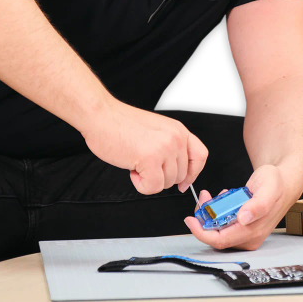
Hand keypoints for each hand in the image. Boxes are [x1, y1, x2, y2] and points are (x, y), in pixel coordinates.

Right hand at [80, 98, 208, 194]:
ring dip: (149, 180)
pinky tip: (131, 170)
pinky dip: (141, 185)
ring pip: (167, 183)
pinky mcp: (151, 159)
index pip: (200, 156)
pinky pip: (153, 187)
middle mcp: (176, 138)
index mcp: (179, 130)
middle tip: (143, 164)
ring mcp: (165, 148)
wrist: (101, 116)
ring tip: (135, 163)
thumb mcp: (156, 130)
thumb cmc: (121, 124)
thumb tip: (178, 175)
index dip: (193, 173)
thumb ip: (170, 147)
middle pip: (181, 175)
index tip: (183, 183)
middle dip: (161, 177)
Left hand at [183, 164, 298, 250]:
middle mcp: (249, 236)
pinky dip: (217, 212)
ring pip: (218, 230)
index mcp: (254, 231)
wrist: (284, 182)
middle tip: (204, 199)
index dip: (202, 233)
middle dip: (204, 219)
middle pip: (216, 236)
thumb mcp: (268, 188)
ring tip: (211, 196)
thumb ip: (258, 204)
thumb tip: (244, 218)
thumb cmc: (277, 184)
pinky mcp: (243, 227)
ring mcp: (246, 233)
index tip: (191, 220)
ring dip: (210, 214)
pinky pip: (223, 225)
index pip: (220, 240)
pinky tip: (222, 199)